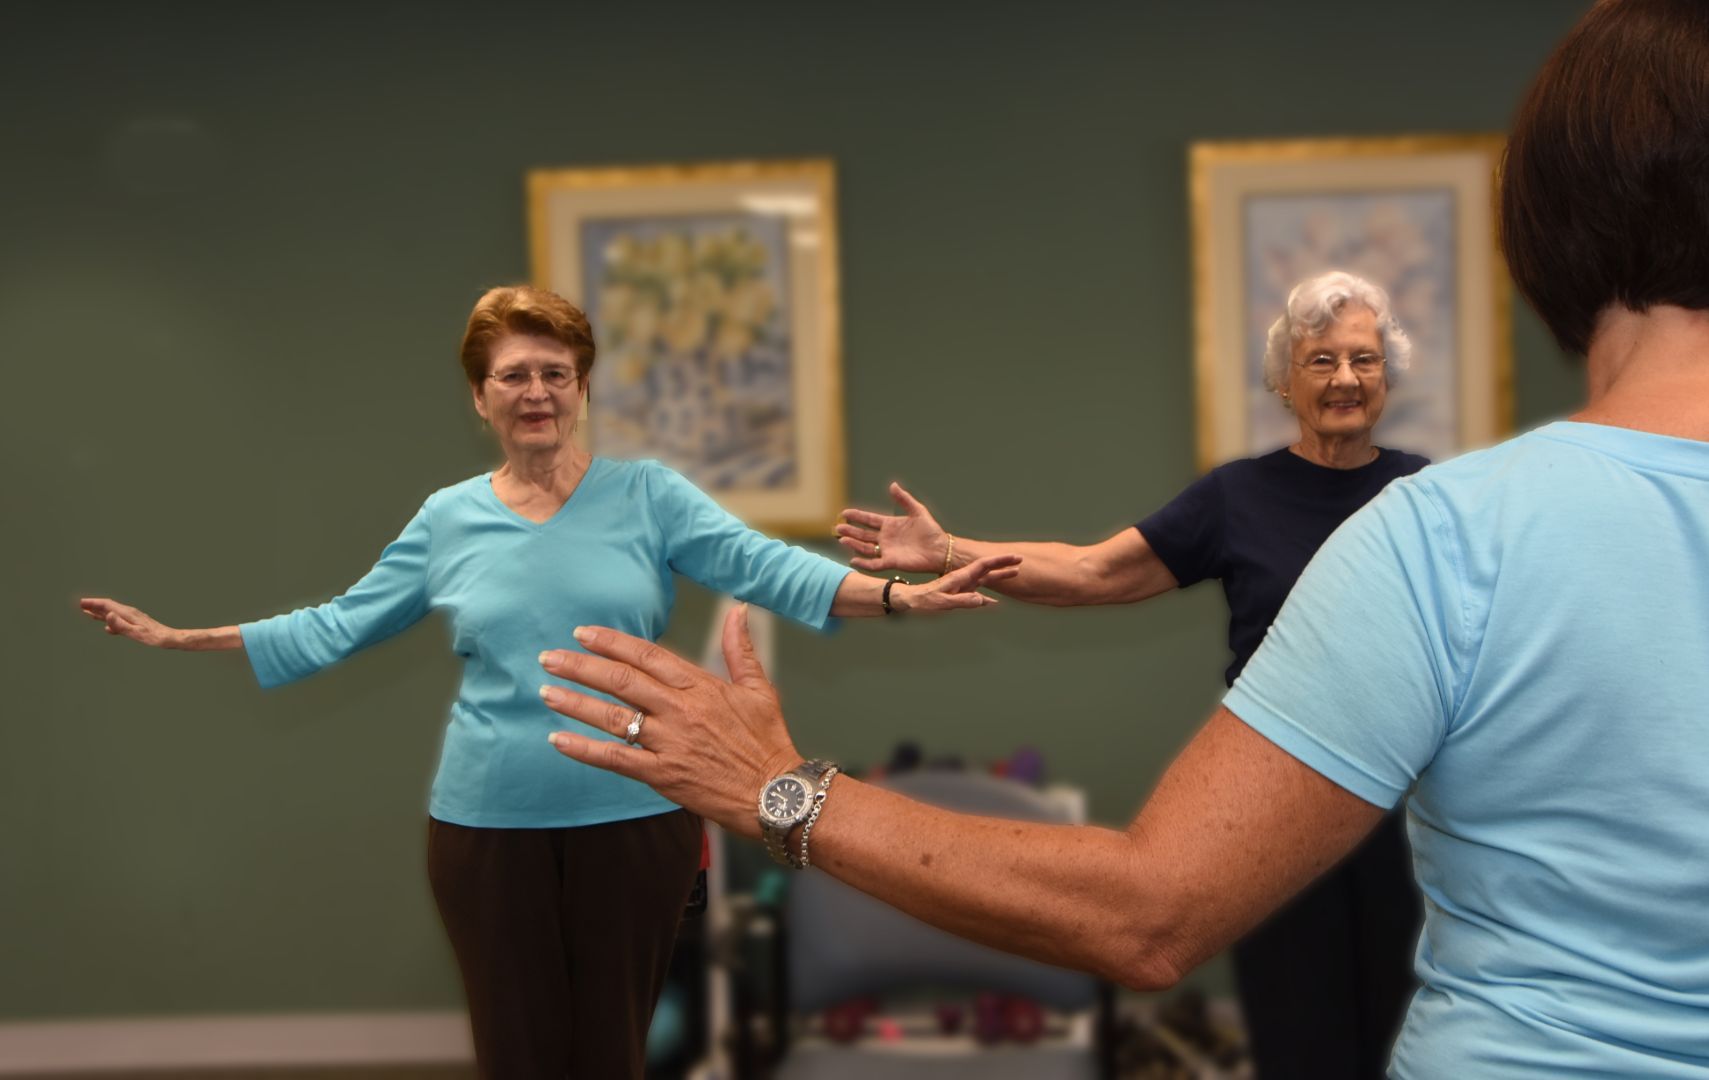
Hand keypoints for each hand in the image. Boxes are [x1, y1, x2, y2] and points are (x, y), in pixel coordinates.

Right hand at [79, 597, 180, 647]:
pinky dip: (110, 621)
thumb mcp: (135, 632)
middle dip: (94, 606)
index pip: (107, 605)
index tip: (81, 603)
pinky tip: (107, 627)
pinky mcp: (136, 624)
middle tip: (81, 605)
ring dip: (100, 613)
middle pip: (109, 607)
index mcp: (128, 614)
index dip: (93, 604)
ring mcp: (133, 618)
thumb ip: (120, 625)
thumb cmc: (153, 637)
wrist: (169, 638)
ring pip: (113, 613)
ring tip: (89, 613)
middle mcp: (130, 613)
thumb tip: (107, 615)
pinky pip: (119, 621)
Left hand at [540, 606, 797, 838]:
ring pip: (612, 717)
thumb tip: (737, 610)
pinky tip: (558, 739)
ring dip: (575, 702)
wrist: (775, 793)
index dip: (612, 642)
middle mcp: (680, 710)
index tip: (583, 634)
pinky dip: (584, 749)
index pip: (647, 655)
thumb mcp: (760, 689)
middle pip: (621, 681)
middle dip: (581, 666)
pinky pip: (615, 759)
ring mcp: (669, 743)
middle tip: (550, 657)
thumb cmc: (768, 742)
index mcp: (701, 686)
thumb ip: (740, 649)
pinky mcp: (662, 774)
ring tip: (546, 690)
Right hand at [837, 481, 948, 573]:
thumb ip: (904, 499)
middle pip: (863, 534)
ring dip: (853, 544)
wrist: (940, 549)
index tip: (844, 513)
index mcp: (890, 525)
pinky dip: (863, 563)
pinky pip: (874, 564)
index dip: (857, 516)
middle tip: (837, 527)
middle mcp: (886, 538)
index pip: (869, 520)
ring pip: (865, 548)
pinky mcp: (891, 562)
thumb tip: (893, 484)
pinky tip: (853, 559)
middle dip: (850, 531)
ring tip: (842, 539)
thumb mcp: (918, 511)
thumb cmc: (931, 531)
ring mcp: (887, 550)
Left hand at [893, 553, 1021, 613]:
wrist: (906, 600)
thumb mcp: (941, 602)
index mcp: (958, 577)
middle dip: (1003, 565)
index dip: (1000, 561)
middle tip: (1020, 561)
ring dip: (998, 576)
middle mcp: (961, 579)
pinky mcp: (956, 594)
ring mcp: (959, 586)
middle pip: (987, 569)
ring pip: (983, 580)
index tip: (1015, 558)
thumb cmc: (921, 601)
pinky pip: (975, 595)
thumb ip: (961, 600)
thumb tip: (982, 600)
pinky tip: (993, 601)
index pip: (984, 566)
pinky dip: (986, 597)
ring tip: (1014, 573)